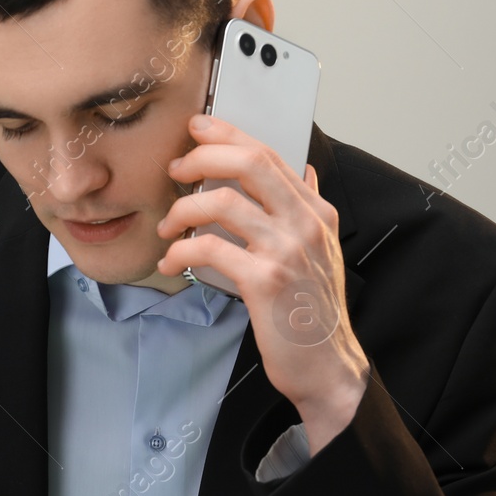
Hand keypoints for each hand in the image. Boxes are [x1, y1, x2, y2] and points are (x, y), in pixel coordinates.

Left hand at [156, 114, 369, 454]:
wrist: (328, 367)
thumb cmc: (315, 315)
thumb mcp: (324, 251)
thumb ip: (311, 209)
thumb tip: (303, 172)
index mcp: (317, 212)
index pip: (269, 154)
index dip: (228, 134)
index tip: (197, 128)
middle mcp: (305, 224)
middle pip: (248, 163)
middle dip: (201, 157)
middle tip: (175, 170)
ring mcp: (286, 251)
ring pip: (222, 202)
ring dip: (182, 210)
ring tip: (168, 228)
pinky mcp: (265, 281)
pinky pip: (211, 249)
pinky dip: (182, 252)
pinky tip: (173, 262)